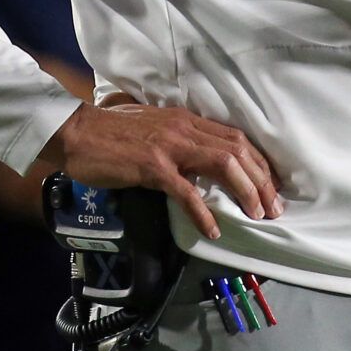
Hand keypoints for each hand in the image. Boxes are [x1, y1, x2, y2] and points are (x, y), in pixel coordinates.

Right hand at [42, 100, 282, 239]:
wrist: (77, 132)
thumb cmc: (111, 133)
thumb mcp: (154, 128)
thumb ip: (178, 140)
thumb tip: (199, 162)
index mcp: (187, 119)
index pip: (235, 138)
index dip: (259, 162)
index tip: (271, 185)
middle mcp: (185, 128)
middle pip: (238, 151)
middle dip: (262, 180)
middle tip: (273, 207)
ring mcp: (170, 147)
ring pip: (223, 165)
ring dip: (245, 191)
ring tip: (256, 215)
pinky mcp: (153, 167)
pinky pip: (187, 192)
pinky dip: (204, 213)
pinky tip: (214, 230)